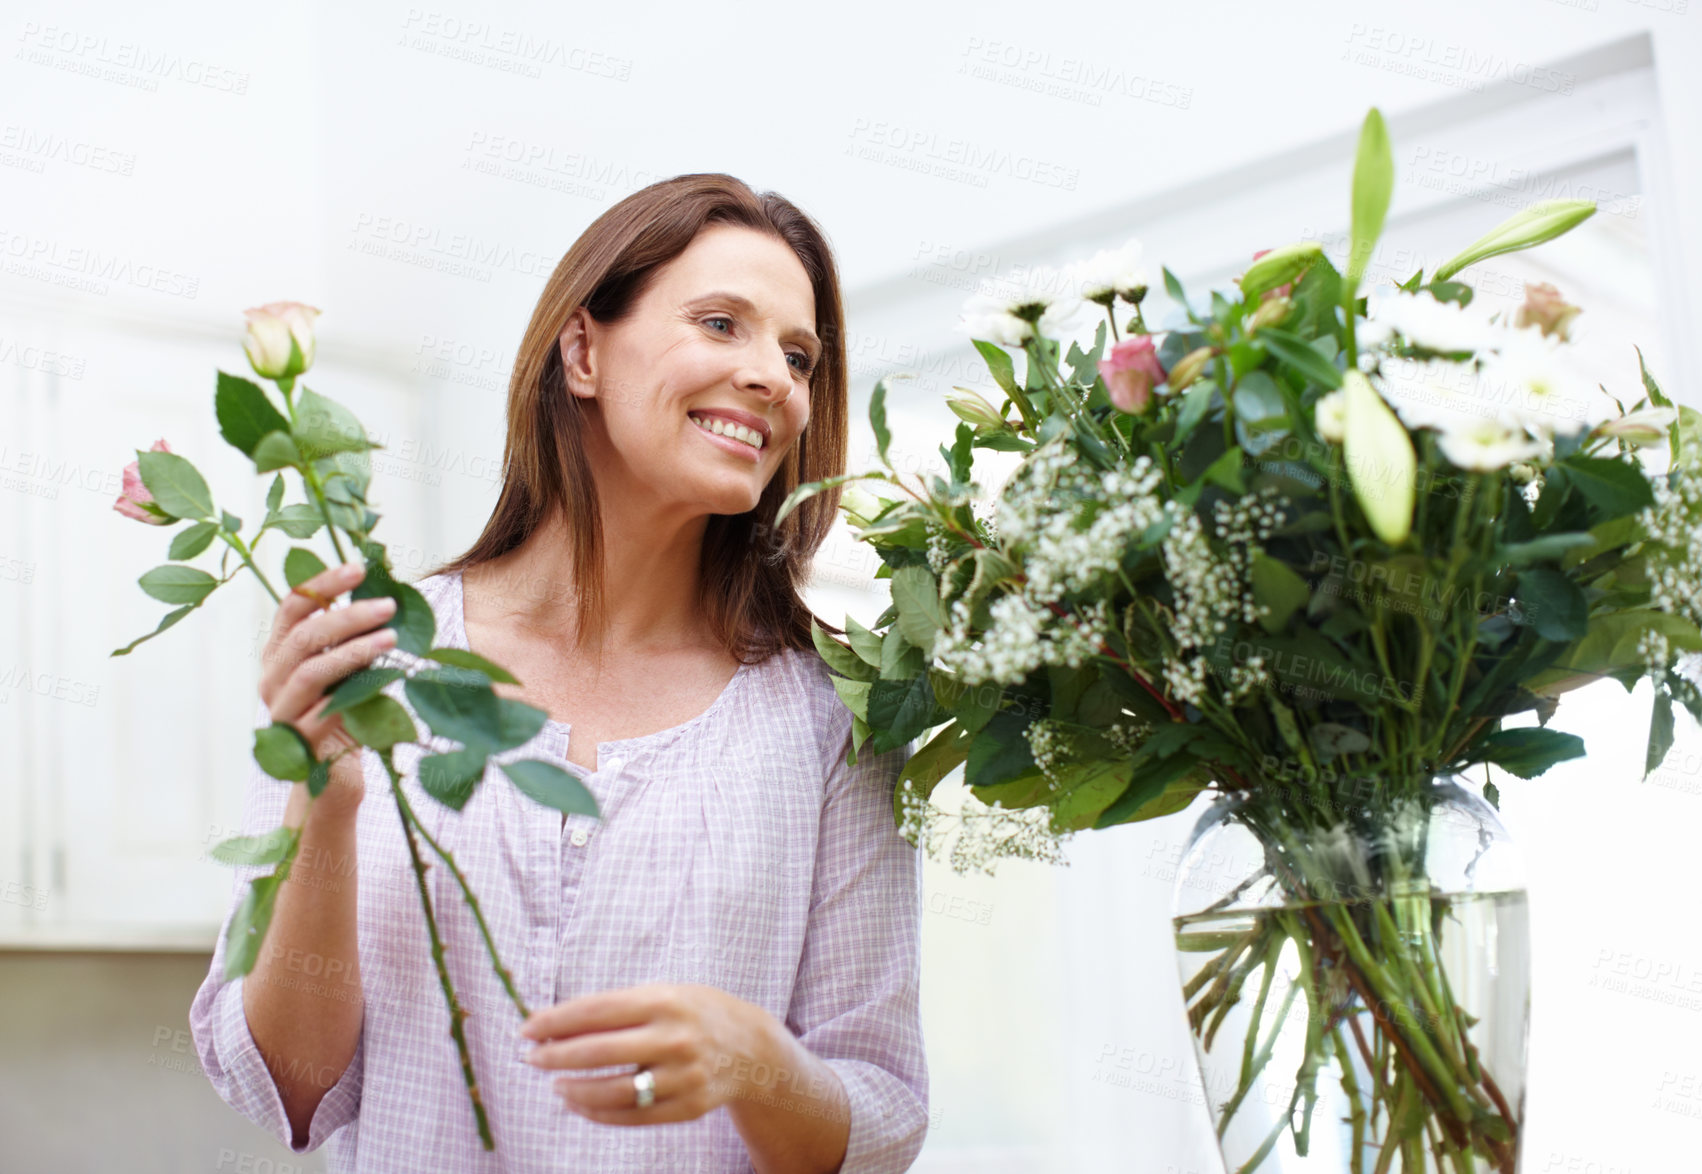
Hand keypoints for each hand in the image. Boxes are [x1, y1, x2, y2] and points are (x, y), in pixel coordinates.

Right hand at [258, 559, 398, 811]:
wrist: (332, 776)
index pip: (292, 607)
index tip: (358, 569)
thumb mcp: (349, 669)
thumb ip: (354, 638)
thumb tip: (388, 596)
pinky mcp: (298, 740)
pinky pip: (324, 710)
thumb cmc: (345, 713)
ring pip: (312, 670)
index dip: (322, 584)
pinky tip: (384, 681)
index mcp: (280, 652)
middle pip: (304, 635)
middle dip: (348, 616)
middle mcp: (272, 677)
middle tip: (388, 605)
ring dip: (355, 650)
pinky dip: (354, 692)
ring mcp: (281, 709)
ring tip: (392, 638)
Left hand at [517, 983, 762, 1125]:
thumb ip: (615, 1008)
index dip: (556, 1021)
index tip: (527, 1029)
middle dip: (556, 1056)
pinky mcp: (689, 1107)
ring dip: (574, 1090)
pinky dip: (599, 1112)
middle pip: (599, 1051)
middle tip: (532, 1058)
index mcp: (665, 1001)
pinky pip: (633, 1116)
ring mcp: (684, 1076)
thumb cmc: (693, 1014)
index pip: (597, 1011)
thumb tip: (553, 1025)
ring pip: (613, 1092)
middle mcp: (675, 1038)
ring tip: (556, 1085)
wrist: (751, 1047)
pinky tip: (579, 1104)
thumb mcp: (662, 995)